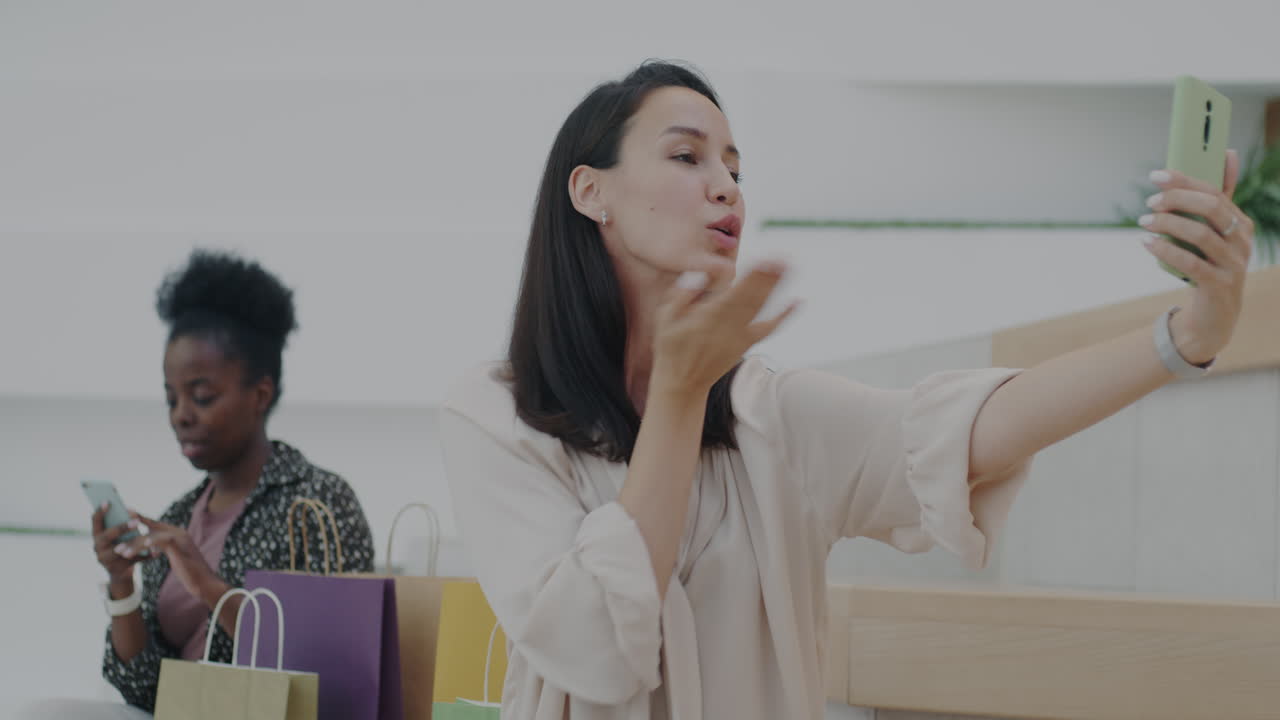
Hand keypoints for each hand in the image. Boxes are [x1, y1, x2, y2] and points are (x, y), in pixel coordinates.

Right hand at [92, 503, 142, 587]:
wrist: (120, 571)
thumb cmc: (120, 545)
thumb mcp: (118, 534)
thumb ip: (121, 523)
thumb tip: (132, 510)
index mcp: (97, 535)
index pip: (95, 521)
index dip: (100, 511)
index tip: (108, 501)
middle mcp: (97, 547)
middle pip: (106, 536)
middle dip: (121, 528)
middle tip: (136, 521)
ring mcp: (104, 559)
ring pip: (118, 550)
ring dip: (132, 544)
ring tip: (146, 538)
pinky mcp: (116, 568)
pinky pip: (131, 560)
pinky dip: (144, 556)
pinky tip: (155, 552)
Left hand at [119, 513, 221, 601]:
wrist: (205, 583)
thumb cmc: (191, 574)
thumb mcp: (176, 558)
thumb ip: (165, 549)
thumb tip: (152, 547)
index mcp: (178, 534)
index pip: (156, 524)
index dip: (141, 519)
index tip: (127, 514)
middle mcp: (179, 533)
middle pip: (151, 529)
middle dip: (132, 536)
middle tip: (116, 545)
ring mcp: (180, 538)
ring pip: (151, 536)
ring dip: (134, 544)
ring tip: (121, 553)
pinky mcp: (179, 546)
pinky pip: (159, 541)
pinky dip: (146, 545)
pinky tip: (134, 552)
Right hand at [651, 259, 798, 396]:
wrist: (683, 383)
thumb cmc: (672, 347)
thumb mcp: (665, 319)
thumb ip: (682, 296)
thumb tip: (699, 276)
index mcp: (708, 316)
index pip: (733, 292)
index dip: (749, 277)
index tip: (762, 260)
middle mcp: (728, 325)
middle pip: (751, 297)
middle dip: (767, 277)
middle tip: (782, 258)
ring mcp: (740, 335)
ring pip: (760, 308)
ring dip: (775, 287)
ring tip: (788, 267)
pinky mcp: (746, 343)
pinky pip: (768, 329)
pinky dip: (783, 316)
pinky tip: (798, 301)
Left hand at [1141, 149, 1252, 363]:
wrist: (1214, 315)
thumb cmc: (1209, 265)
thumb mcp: (1213, 233)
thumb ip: (1217, 198)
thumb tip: (1228, 152)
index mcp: (1240, 223)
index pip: (1216, 192)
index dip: (1185, 181)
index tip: (1156, 175)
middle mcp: (1242, 241)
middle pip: (1212, 208)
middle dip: (1178, 199)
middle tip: (1149, 200)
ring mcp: (1234, 264)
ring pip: (1201, 235)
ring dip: (1168, 225)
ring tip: (1144, 221)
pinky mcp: (1220, 286)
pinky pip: (1192, 264)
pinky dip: (1167, 251)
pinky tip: (1147, 244)